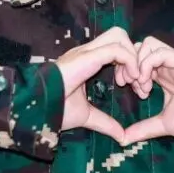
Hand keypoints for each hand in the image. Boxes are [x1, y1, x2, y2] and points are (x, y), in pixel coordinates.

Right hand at [55, 27, 139, 145]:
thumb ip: (105, 122)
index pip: (115, 48)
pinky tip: (130, 79)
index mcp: (87, 61)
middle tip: (135, 80)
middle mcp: (88, 51)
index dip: (129, 64)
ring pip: (119, 36)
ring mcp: (87, 51)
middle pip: (119, 36)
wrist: (38, 108)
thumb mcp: (86, 116)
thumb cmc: (56, 109)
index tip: (133, 86)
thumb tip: (121, 136)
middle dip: (133, 55)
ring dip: (132, 56)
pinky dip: (129, 61)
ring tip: (133, 79)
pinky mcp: (88, 55)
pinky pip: (117, 48)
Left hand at [123, 37, 173, 146]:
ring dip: (138, 62)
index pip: (138, 60)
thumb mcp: (163, 125)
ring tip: (140, 84)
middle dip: (129, 62)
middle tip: (128, 83)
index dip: (127, 69)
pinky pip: (160, 52)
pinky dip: (147, 64)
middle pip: (140, 47)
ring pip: (149, 44)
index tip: (125, 87)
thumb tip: (123, 138)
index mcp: (163, 77)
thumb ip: (144, 128)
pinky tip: (147, 82)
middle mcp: (168, 67)